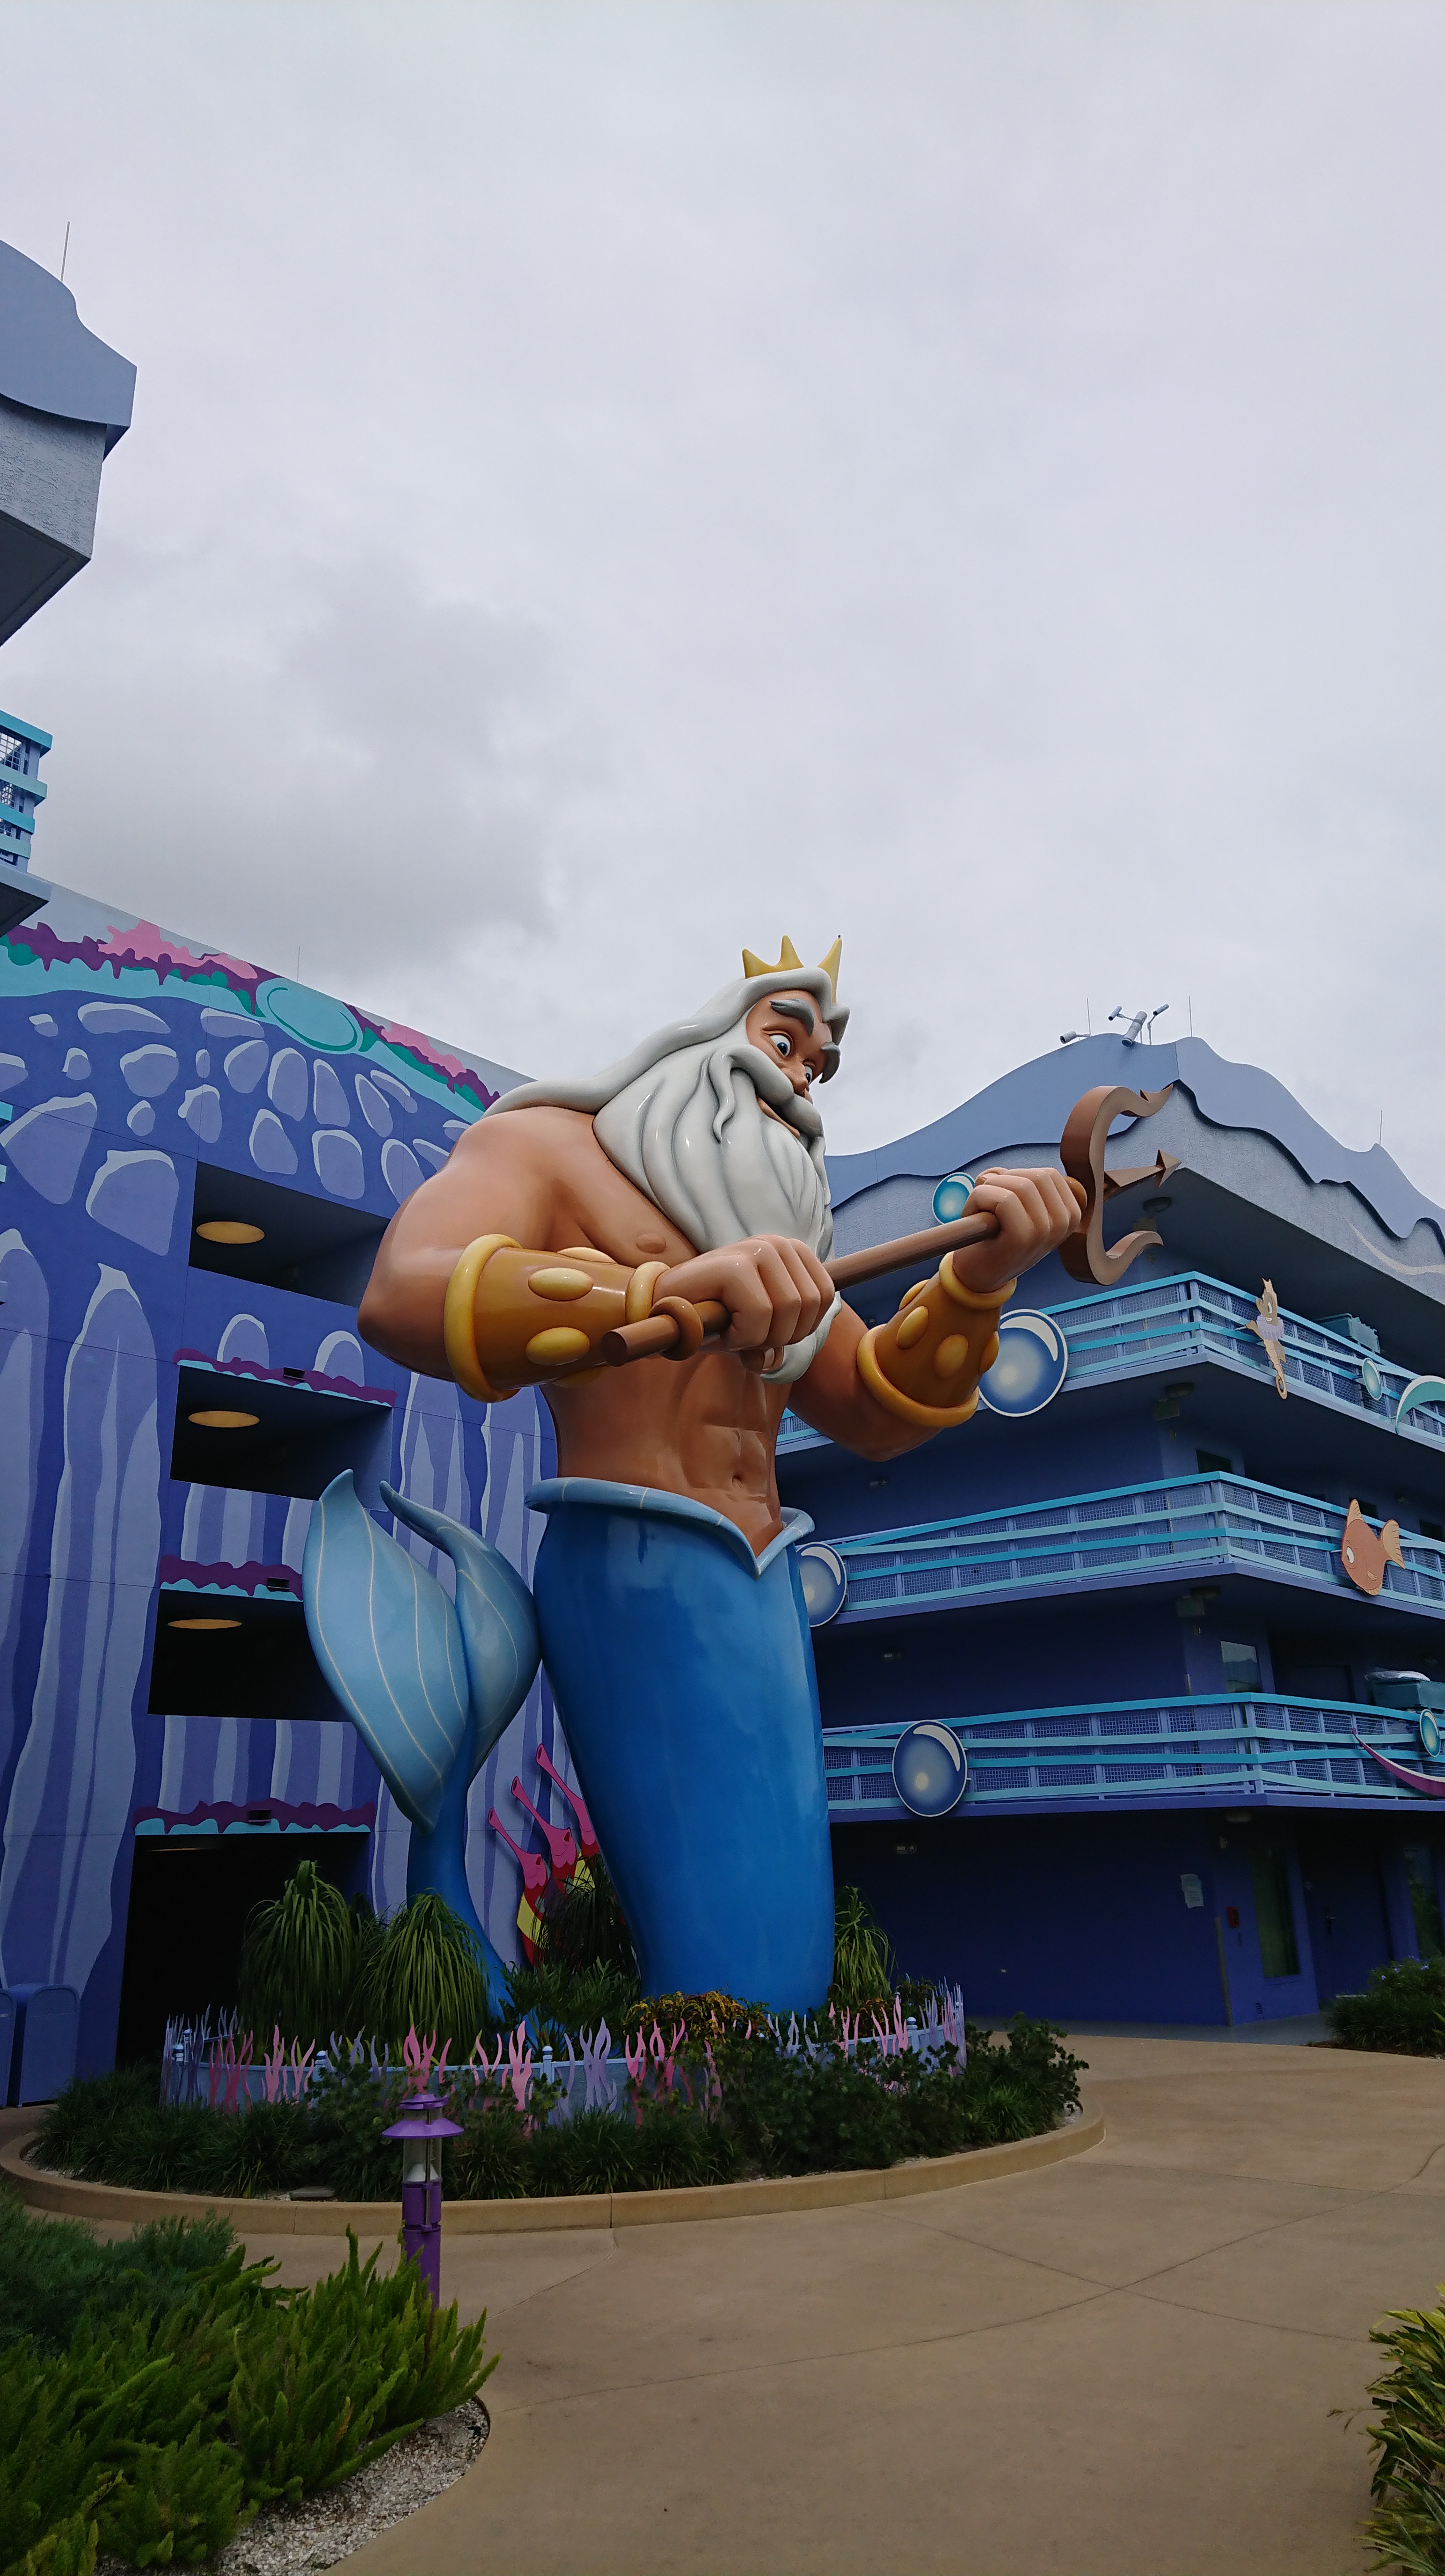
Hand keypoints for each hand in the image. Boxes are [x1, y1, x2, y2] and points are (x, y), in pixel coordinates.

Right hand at [653, 1234, 833, 1369]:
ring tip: (733, 1330)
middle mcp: (775, 1244)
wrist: (662, 1309)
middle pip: (809, 1307)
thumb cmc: (712, 1317)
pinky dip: (742, 1337)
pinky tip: (723, 1330)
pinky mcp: (734, 1266)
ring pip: (786, 1312)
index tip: (768, 1330)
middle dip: (779, 1336)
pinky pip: (759, 1317)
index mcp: (789, 1252)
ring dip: (759, 1337)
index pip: (824, 1295)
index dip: (800, 1327)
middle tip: (746, 1334)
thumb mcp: (757, 1329)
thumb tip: (775, 1361)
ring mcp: (755, 1250)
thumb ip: (780, 1339)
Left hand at [947, 1167, 1079, 1294]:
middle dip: (1002, 1181)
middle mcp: (1063, 1223)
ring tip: (981, 1212)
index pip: (1047, 1175)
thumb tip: (995, 1173)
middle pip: (1034, 1176)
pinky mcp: (1023, 1238)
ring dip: (987, 1190)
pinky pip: (1002, 1198)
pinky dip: (978, 1199)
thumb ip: (1014, 1180)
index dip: (1017, 1177)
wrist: (979, 1275)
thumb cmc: (997, 1237)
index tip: (1005, 1199)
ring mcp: (1045, 1231)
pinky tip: (973, 1217)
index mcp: (1069, 1214)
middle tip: (987, 1203)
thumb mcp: (1018, 1206)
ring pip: (1018, 1185)